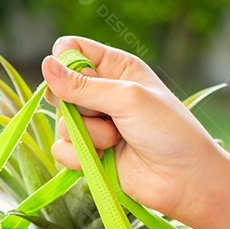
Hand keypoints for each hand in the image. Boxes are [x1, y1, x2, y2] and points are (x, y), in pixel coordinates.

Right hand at [42, 35, 229, 228]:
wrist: (185, 180)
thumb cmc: (168, 131)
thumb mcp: (127, 98)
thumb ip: (83, 86)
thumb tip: (44, 65)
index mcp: (116, 68)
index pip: (71, 49)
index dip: (64, 61)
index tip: (74, 79)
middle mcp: (102, 93)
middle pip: (59, 87)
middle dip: (75, 103)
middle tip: (103, 112)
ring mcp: (94, 125)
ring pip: (60, 122)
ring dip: (86, 134)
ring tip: (116, 140)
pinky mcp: (89, 154)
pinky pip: (61, 150)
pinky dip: (79, 156)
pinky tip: (106, 158)